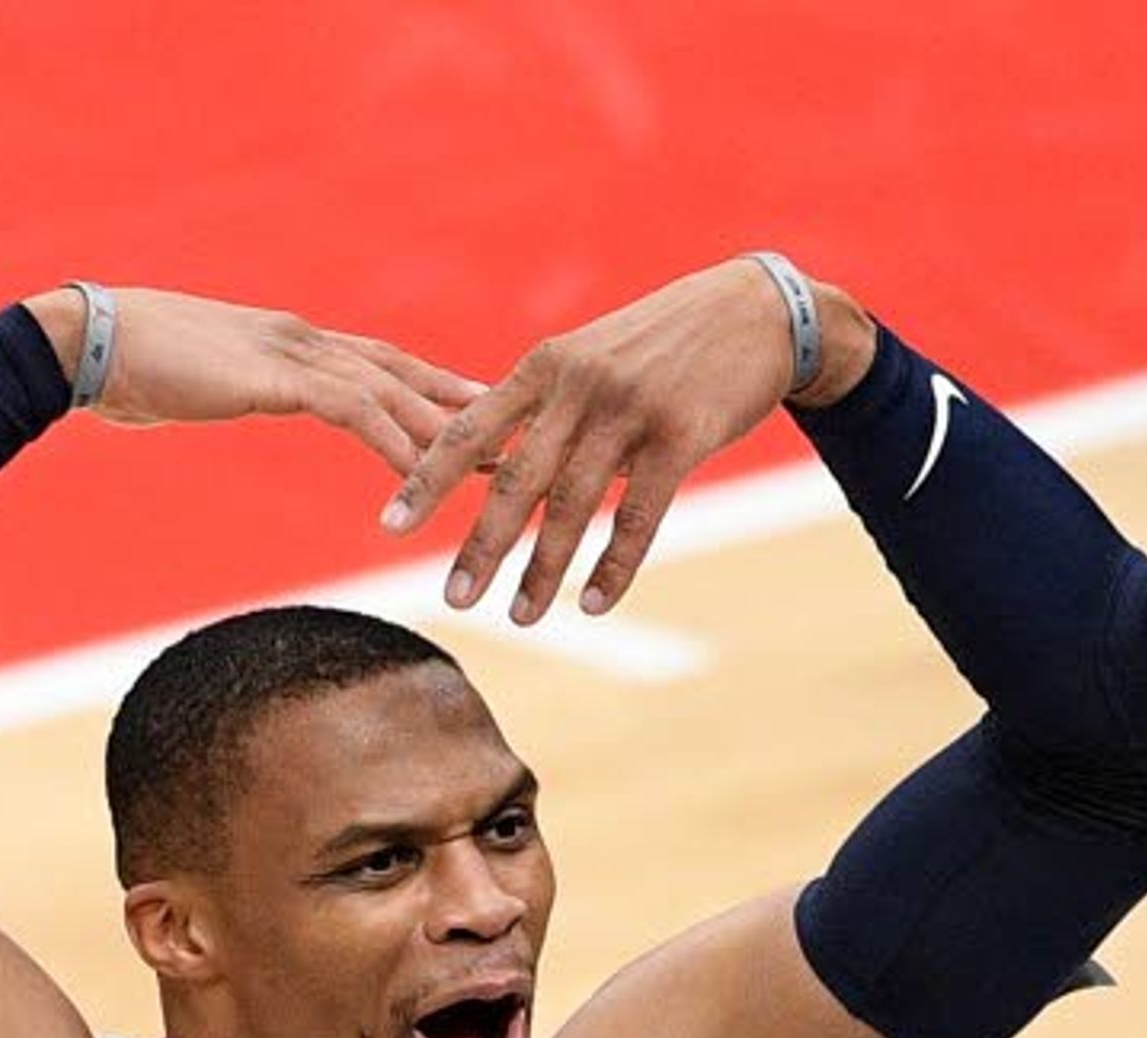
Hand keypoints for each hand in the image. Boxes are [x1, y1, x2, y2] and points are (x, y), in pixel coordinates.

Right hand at [32, 286, 480, 479]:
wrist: (85, 343)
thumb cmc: (121, 368)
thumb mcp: (190, 382)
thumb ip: (217, 386)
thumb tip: (210, 395)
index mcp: (285, 340)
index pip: (374, 360)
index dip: (427, 385)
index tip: (470, 407)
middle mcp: (300, 338)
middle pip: (401, 371)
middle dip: (458, 405)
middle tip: (513, 435)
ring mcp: (291, 353)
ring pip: (392, 391)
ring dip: (444, 431)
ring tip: (492, 466)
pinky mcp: (277, 378)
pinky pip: (356, 412)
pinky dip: (393, 445)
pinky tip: (422, 477)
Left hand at [380, 258, 862, 621]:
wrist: (757, 310)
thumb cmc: (663, 343)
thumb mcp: (591, 356)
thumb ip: (541, 405)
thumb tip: (483, 462)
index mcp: (546, 366)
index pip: (469, 428)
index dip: (426, 480)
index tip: (389, 526)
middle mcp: (579, 386)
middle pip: (515, 478)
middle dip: (481, 545)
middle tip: (453, 599)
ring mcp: (630, 411)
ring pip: (573, 504)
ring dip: (543, 569)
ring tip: (520, 617)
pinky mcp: (681, 435)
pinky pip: (639, 515)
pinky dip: (613, 565)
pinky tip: (593, 604)